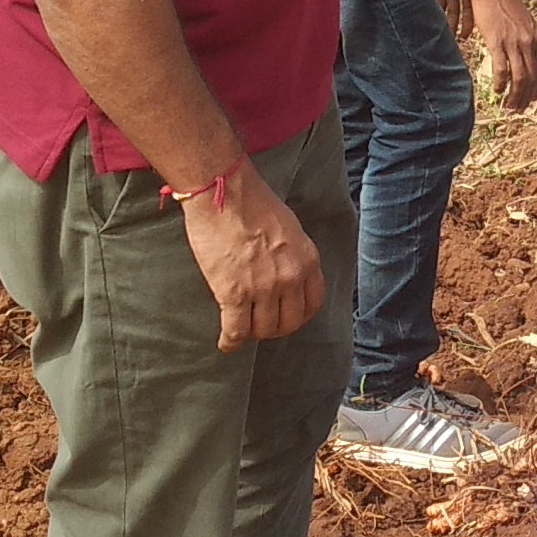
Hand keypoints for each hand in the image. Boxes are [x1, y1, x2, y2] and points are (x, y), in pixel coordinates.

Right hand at [179, 161, 327, 349]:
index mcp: (307, 260)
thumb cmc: (253, 202)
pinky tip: (226, 343)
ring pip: (262, 329)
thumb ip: (292, 254)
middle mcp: (289, 278)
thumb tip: (283, 271)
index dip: (299, 316)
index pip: (313, 303)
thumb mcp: (289, 227)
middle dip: (275, 328)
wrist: (224, 193)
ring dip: (252, 333)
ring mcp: (262, 288)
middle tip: (261, 326)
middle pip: (288, 322)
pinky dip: (230, 341)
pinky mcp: (233, 294)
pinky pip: (235, 330)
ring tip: (242, 330)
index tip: (287, 317)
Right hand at [473, 0, 536, 107]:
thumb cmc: (506, 4)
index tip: (532, 99)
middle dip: (526, 97)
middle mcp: (529, 43)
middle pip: (532, 78)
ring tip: (509, 106)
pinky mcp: (497, 42)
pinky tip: (497, 91)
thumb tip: (528, 54)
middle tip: (519, 109)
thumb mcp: (525, 22)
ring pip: (519, 78)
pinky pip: (502, 69)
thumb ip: (529, 38)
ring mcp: (514, 43)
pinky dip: (501, 84)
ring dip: (515, 96)